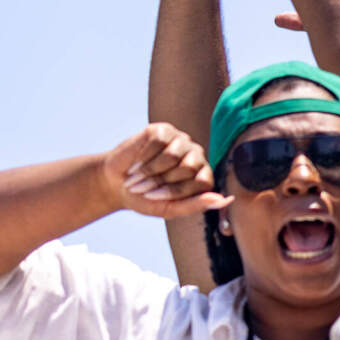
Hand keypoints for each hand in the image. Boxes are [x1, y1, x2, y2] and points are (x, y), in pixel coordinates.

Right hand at [100, 123, 229, 219]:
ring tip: (138, 175)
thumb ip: (196, 205)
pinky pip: (158, 141)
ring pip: (173, 154)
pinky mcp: (164, 130)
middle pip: (188, 168)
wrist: (116, 184)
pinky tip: (137, 161)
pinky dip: (143, 156)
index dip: (176, 191)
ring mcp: (181, 142)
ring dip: (150, 170)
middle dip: (160, 181)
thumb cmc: (145, 198)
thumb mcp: (169, 209)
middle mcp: (196, 157)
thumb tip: (223, 201)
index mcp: (202, 176)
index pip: (203, 183)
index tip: (154, 197)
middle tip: (143, 186)